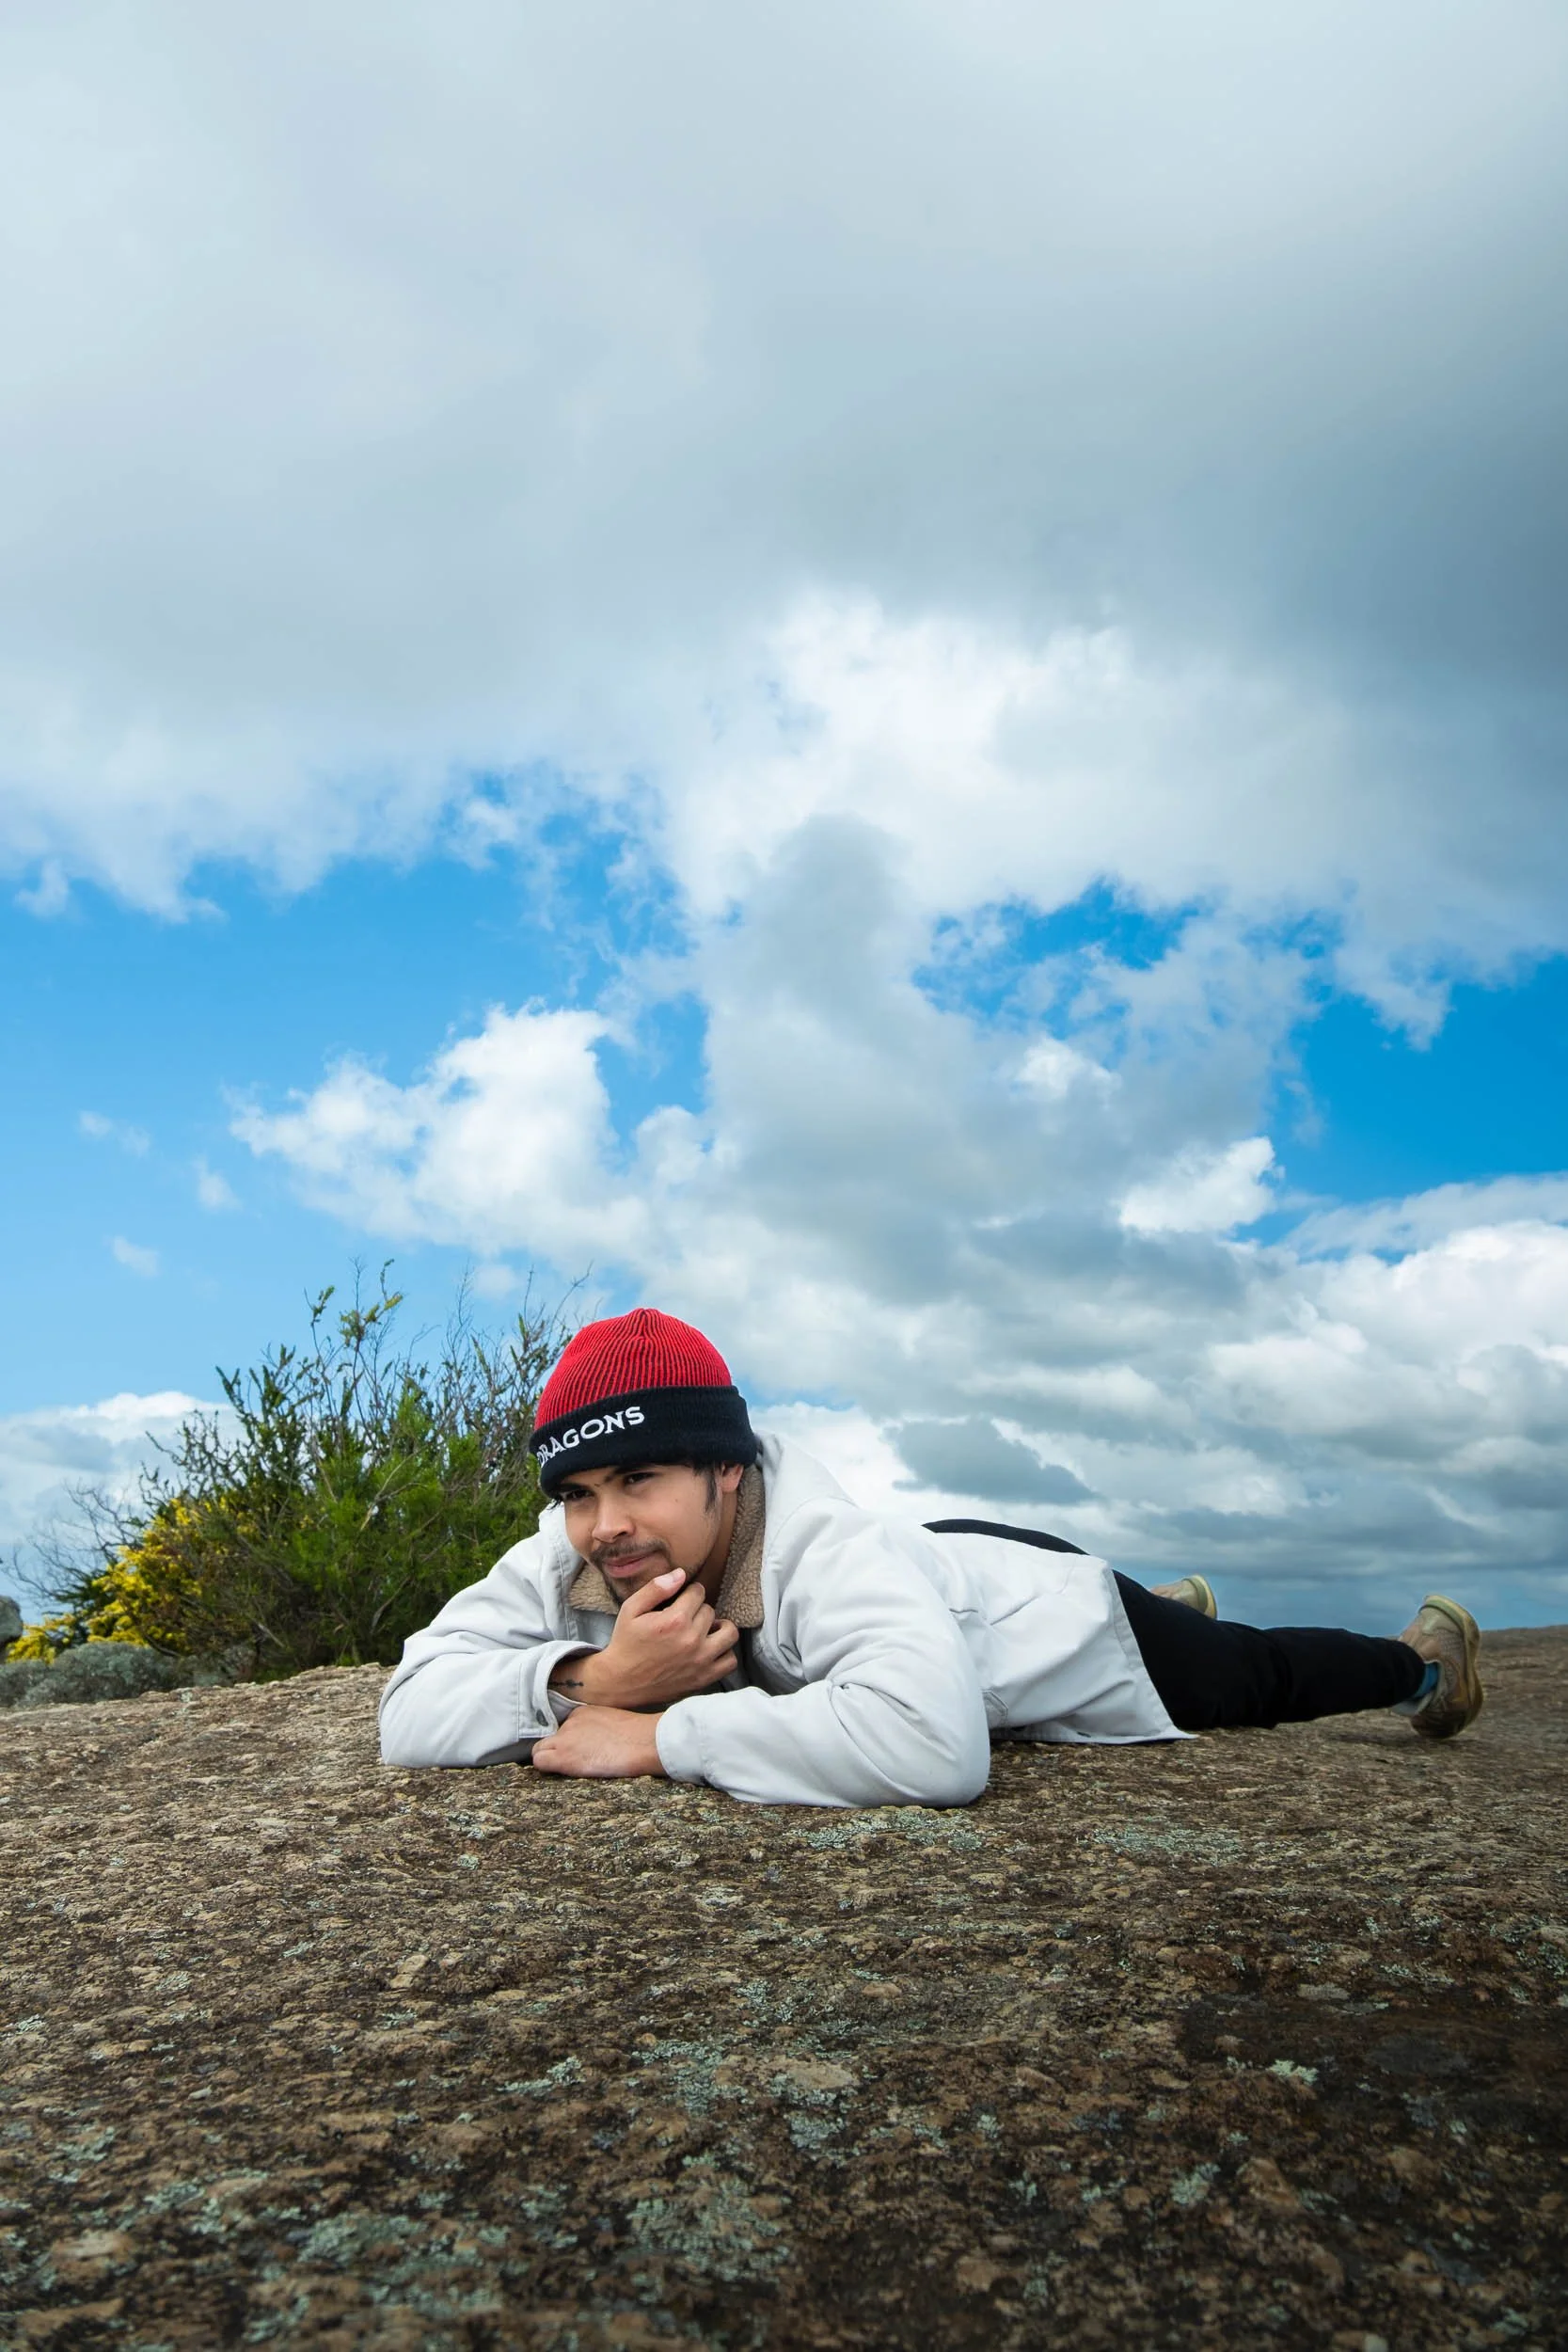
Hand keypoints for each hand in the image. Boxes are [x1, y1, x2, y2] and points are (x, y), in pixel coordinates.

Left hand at [532, 1706, 666, 1779]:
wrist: (644, 1741)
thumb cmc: (639, 1736)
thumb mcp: (614, 1724)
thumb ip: (598, 1729)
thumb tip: (599, 1743)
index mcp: (582, 1712)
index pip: (563, 1728)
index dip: (567, 1742)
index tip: (579, 1751)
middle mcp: (569, 1722)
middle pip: (549, 1738)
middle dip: (556, 1750)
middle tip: (572, 1763)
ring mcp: (564, 1738)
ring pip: (541, 1750)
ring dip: (551, 1760)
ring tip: (571, 1770)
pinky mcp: (563, 1756)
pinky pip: (539, 1761)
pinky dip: (546, 1768)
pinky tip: (561, 1774)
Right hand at [554, 1568, 737, 1709]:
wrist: (621, 1683)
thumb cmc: (625, 1644)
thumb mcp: (631, 1609)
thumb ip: (656, 1588)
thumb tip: (680, 1574)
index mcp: (674, 1620)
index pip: (698, 1592)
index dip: (689, 1592)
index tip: (681, 1600)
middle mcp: (691, 1640)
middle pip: (710, 1610)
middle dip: (698, 1610)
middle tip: (685, 1617)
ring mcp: (700, 1661)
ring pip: (728, 1632)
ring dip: (719, 1627)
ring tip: (705, 1629)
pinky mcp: (704, 1678)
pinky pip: (730, 1661)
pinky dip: (724, 1653)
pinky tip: (710, 1649)